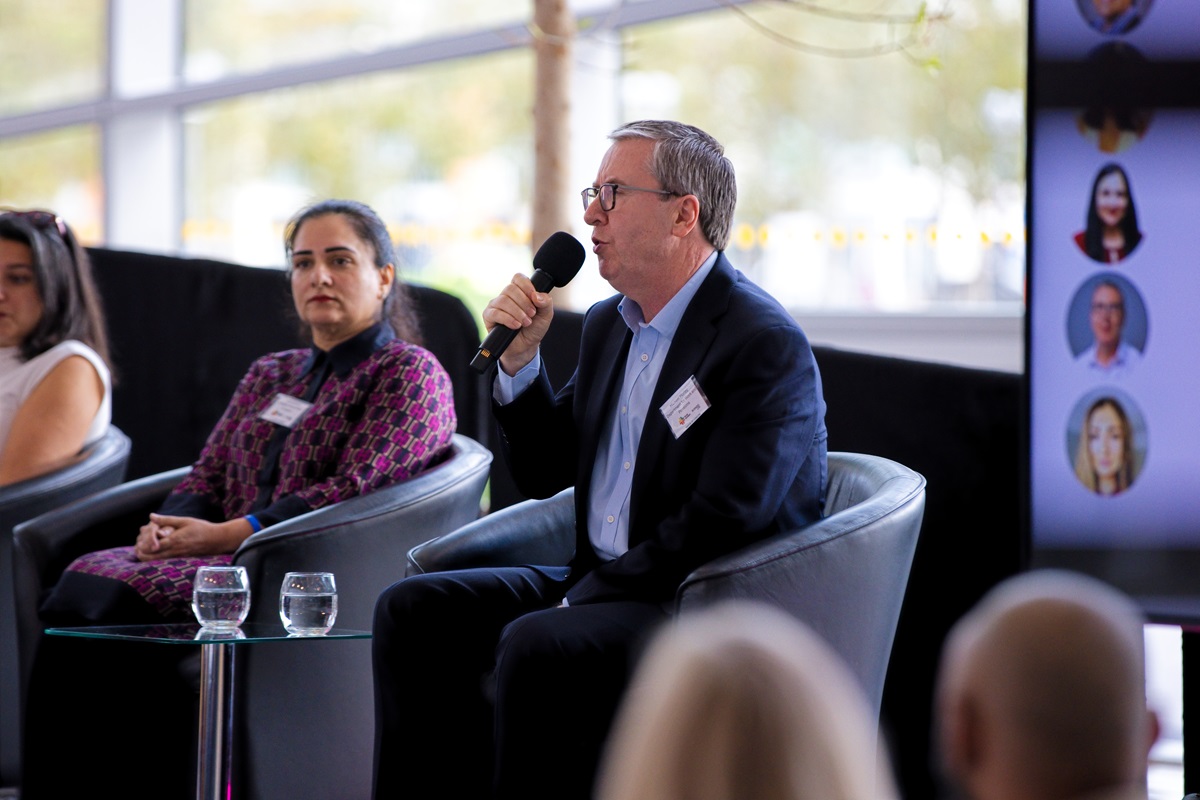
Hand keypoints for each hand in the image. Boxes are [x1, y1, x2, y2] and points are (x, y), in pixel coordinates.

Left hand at [134, 514, 252, 561]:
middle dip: (141, 552)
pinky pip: (163, 561)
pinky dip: (155, 558)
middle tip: (137, 546)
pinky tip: (153, 552)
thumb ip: (166, 520)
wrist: (216, 540)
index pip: (153, 545)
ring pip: (156, 561)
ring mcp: (177, 556)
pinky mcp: (180, 558)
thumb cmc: (201, 528)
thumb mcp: (184, 520)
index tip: (139, 539)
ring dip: (147, 556)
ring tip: (141, 550)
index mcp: (174, 540)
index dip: (143, 544)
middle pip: (151, 556)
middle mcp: (174, 550)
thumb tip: (151, 516)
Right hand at [480, 274, 554, 375]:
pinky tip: (516, 325)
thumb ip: (546, 303)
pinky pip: (495, 313)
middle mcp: (506, 296)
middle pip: (510, 289)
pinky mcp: (489, 316)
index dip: (526, 285)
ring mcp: (496, 305)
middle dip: (524, 302)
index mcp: (519, 292)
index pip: (518, 278)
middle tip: (532, 315)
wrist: (525, 347)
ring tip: (525, 323)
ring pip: (503, 300)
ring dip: (517, 312)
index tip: (534, 298)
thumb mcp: (546, 316)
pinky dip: (507, 319)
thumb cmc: (534, 329)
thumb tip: (536, 295)